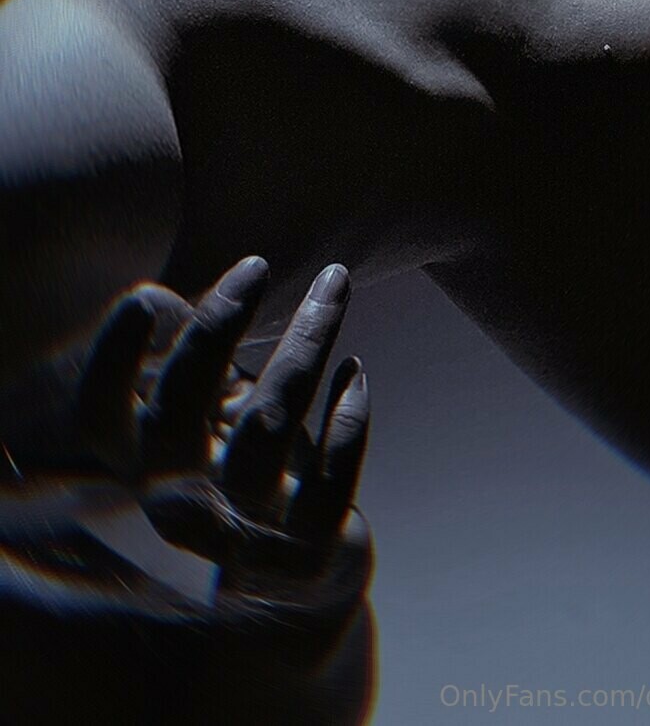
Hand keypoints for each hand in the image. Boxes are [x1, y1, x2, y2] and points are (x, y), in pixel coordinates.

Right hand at [75, 256, 370, 620]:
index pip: (100, 413)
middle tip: (257, 266)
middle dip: (218, 322)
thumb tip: (156, 297)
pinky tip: (356, 373)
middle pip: (183, 401)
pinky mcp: (306, 549)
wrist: (296, 575)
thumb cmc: (243, 460)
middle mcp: (176, 499)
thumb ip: (188, 352)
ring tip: (336, 283)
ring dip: (306, 339)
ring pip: (268, 422)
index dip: (111, 357)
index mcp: (140, 461)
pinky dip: (347, 418)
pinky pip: (332, 474)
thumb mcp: (207, 408)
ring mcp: (242, 530)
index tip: (144, 296)